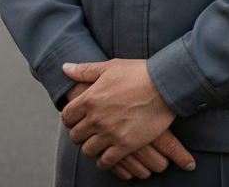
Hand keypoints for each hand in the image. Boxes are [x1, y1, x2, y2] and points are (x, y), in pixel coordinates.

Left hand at [61, 59, 195, 173]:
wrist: (163, 85)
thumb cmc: (136, 73)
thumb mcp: (108, 67)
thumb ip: (84, 70)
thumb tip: (65, 68)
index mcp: (89, 98)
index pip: (67, 116)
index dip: (70, 119)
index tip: (76, 119)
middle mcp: (96, 118)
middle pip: (75, 136)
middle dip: (80, 134)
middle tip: (88, 131)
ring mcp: (110, 133)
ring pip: (88, 151)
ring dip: (91, 147)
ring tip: (98, 143)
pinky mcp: (125, 145)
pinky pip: (106, 162)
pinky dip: (104, 161)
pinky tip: (108, 154)